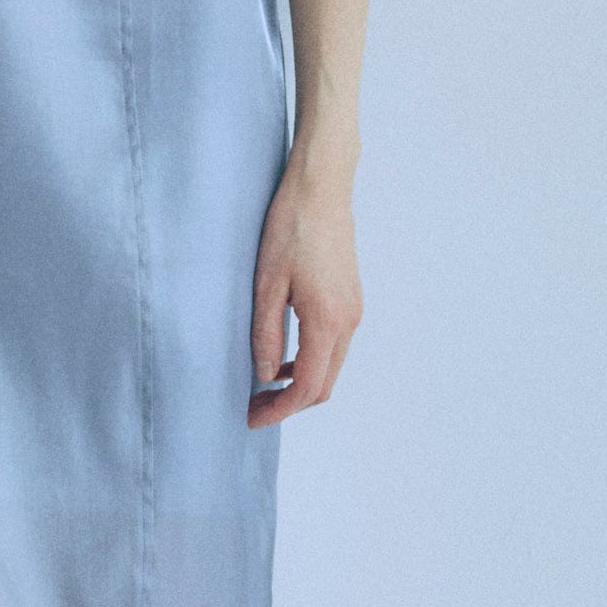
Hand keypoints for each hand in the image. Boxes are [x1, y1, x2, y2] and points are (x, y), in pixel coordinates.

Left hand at [248, 147, 360, 424]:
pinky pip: (334, 346)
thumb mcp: (266, 284)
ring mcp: (354, 310)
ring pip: (331, 367)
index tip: (252, 418)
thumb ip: (266, 334)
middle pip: (325, 385)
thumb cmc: (290, 228)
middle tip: (254, 407)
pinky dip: (311, 362)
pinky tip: (284, 357)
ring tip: (265, 386)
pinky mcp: (351, 299)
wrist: (322, 188)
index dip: (280, 410)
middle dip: (290, 404)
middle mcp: (348, 320)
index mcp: (328, 320)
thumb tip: (266, 375)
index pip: (308, 386)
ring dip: (301, 384)